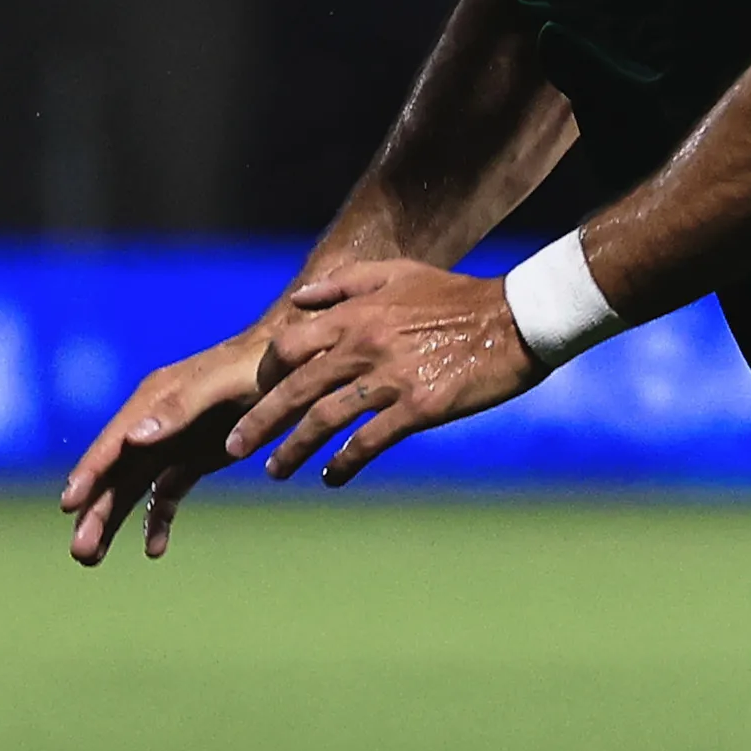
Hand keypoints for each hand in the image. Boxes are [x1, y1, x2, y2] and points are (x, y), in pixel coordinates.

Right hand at [60, 330, 272, 564]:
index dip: (89, 474)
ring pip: (130, 488)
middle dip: (94, 512)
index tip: (69, 504)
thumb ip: (177, 410)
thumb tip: (133, 439)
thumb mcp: (219, 385)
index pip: (112, 445)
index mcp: (151, 402)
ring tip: (90, 559)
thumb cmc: (253, 368)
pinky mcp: (190, 460)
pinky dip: (156, 521)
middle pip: (114, 474)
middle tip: (79, 553)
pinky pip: (164, 494)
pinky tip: (154, 549)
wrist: (288, 361)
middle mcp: (151, 425)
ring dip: (111, 521)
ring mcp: (169, 444)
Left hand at [226, 258, 537, 490]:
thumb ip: (345, 284)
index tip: (258, 393)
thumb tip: (299, 300)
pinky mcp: (418, 407)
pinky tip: (332, 477)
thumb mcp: (398, 273)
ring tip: (275, 471)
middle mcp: (364, 345)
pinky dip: (345, 462)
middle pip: (295, 389)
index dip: (268, 374)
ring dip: (293, 450)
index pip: (290, 346)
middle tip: (234, 447)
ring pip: (323, 420)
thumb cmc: (458, 296)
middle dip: (259, 422)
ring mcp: (389, 378)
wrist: (516, 319)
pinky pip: (368, 441)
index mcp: (356, 313)